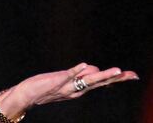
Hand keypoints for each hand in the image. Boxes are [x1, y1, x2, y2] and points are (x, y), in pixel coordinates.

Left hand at [14, 62, 138, 108]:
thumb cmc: (46, 87)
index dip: (117, 79)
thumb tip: (93, 68)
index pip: (102, 83)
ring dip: (101, 74)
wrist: (26, 95)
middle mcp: (76, 89)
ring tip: (116, 70)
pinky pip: (68, 75)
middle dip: (115, 78)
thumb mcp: (66, 82)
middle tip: (131, 74)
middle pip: (99, 82)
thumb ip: (79, 76)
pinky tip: (85, 64)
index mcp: (80, 89)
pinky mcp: (56, 80)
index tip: (132, 75)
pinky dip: (76, 70)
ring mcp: (67, 85)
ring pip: (87, 80)